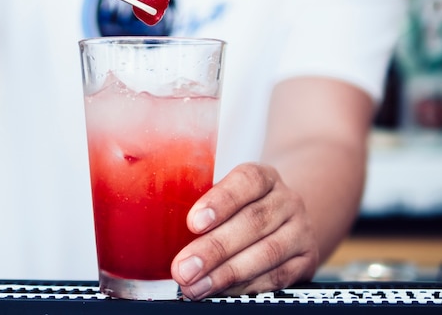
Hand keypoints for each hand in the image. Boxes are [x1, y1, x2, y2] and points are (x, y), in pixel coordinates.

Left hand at [171, 162, 319, 299]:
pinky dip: (246, 286)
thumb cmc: (242, 207)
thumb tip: (162, 227)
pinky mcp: (306, 260)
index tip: (193, 223)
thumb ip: (202, 203)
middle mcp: (286, 200)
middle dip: (214, 249)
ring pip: (267, 252)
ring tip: (195, 286)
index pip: (246, 181)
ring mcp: (300, 230)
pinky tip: (221, 291)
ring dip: (226, 273)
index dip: (219, 201)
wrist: (287, 220)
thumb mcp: (227, 194)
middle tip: (183, 268)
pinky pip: (277, 277)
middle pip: (253, 222)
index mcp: (263, 177)